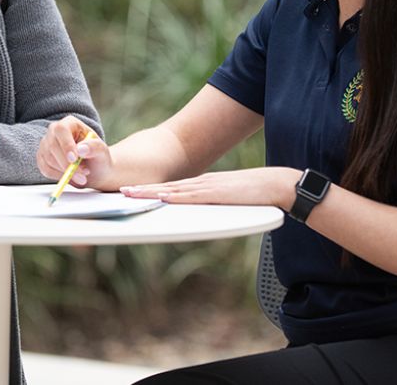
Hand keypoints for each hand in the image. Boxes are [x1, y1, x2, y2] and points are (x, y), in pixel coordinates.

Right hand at [36, 116, 110, 187]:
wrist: (93, 169)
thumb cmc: (97, 156)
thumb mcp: (102, 151)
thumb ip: (94, 147)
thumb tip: (81, 149)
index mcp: (70, 123)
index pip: (61, 130)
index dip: (66, 145)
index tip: (74, 159)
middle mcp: (54, 131)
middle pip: (52, 146)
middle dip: (67, 164)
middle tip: (82, 177)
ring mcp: (46, 144)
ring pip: (49, 160)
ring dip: (65, 172)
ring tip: (81, 177)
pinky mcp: (42, 158)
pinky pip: (45, 169)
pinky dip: (58, 177)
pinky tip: (70, 176)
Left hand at [120, 167, 299, 206]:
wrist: (275, 184)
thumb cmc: (254, 194)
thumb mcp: (227, 199)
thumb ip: (212, 204)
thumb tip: (199, 213)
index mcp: (202, 185)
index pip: (170, 188)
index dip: (150, 190)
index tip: (132, 192)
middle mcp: (201, 183)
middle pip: (166, 187)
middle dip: (143, 190)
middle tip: (121, 192)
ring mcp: (208, 187)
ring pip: (173, 190)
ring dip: (151, 193)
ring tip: (130, 195)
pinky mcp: (217, 193)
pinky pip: (192, 196)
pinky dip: (175, 197)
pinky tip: (162, 197)